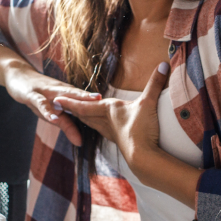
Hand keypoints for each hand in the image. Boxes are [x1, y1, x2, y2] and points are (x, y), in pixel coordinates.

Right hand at [0, 50, 100, 146]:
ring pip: (60, 96)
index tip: (112, 107)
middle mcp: (59, 91)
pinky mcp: (31, 95)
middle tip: (103, 102)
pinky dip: (47, 110)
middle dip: (90, 98)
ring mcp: (46, 91)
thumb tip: (80, 143)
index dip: (96, 104)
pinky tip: (54, 118)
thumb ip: (67, 126)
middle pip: (76, 94)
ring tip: (85, 106)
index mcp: (67, 95)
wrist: (18, 77)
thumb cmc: (39, 97)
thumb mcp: (53, 113)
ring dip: (72, 100)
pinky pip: (40, 103)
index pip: (84, 100)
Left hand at [54, 62, 168, 159]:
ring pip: (93, 124)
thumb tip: (164, 63)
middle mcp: (107, 121)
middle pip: (85, 114)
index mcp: (108, 110)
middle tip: (60, 106)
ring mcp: (112, 133)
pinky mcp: (119, 142)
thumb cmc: (141, 129)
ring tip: (77, 116)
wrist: (144, 156)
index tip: (56, 99)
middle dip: (73, 109)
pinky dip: (97, 127)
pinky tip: (102, 129)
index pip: (84, 105)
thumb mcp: (148, 102)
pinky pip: (103, 132)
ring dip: (83, 119)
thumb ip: (155, 83)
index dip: (70, 101)